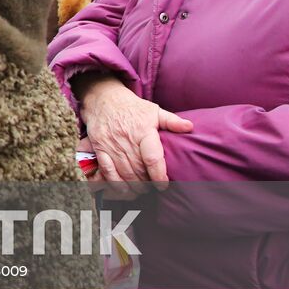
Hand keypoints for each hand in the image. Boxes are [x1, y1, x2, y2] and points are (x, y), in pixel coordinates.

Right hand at [79, 76, 192, 195]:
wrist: (103, 98)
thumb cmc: (131, 107)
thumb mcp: (153, 110)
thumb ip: (171, 121)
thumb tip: (189, 127)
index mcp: (143, 130)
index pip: (152, 158)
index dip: (159, 175)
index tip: (163, 185)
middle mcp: (126, 139)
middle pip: (138, 169)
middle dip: (147, 183)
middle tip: (152, 188)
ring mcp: (111, 144)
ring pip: (124, 172)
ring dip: (134, 185)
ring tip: (141, 190)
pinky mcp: (99, 147)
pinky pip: (107, 170)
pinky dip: (115, 182)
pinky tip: (123, 189)